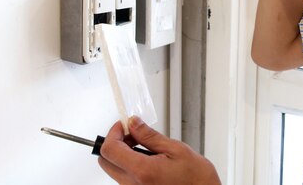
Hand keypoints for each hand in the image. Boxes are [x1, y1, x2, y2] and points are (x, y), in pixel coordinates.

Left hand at [98, 117, 221, 184]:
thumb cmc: (196, 178)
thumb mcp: (175, 149)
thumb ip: (149, 136)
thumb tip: (133, 123)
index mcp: (142, 171)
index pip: (110, 149)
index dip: (114, 133)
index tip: (124, 125)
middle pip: (105, 161)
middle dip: (114, 142)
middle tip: (131, 133)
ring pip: (113, 169)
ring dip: (121, 153)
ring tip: (142, 145)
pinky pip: (123, 177)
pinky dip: (128, 163)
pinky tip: (146, 158)